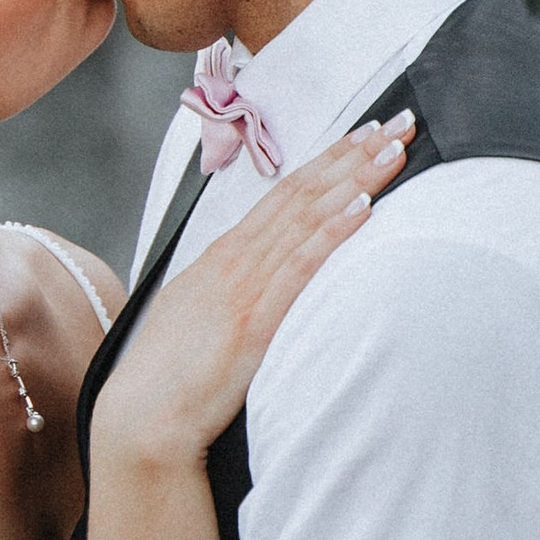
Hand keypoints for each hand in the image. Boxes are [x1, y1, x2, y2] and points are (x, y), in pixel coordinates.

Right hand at [98, 116, 414, 464]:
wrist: (142, 418)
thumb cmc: (168, 376)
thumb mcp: (196, 315)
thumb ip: (228, 291)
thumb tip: (252, 283)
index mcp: (223, 255)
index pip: (284, 192)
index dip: (327, 159)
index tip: (365, 133)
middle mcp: (235, 258)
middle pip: (303, 192)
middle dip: (353, 153)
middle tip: (397, 121)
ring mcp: (244, 286)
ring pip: (308, 217)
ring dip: (355, 179)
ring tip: (393, 150)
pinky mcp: (255, 320)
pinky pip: (302, 267)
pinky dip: (333, 232)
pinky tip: (364, 207)